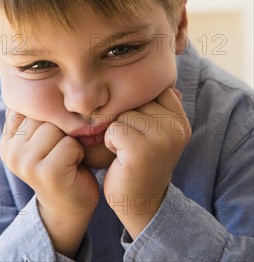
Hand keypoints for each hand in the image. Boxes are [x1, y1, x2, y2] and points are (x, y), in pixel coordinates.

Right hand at [0, 110, 98, 256]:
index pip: (31, 105)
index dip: (49, 116)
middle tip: (61, 148)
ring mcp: (25, 163)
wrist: (69, 206)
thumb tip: (28, 78)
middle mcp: (10, 150)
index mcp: (8, 138)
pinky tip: (73, 166)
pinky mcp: (46, 173)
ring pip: (57, 127)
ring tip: (67, 156)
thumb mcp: (41, 135)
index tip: (53, 135)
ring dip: (70, 139)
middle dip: (61, 127)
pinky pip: (69, 145)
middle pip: (45, 114)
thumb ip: (32, 115)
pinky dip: (78, 152)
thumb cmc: (60, 163)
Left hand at [103, 88, 190, 238]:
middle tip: (133, 144)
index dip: (137, 106)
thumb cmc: (141, 163)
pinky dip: (109, 142)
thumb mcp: (157, 133)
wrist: (140, 205)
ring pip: (123, 113)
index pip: (152, 89)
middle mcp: (176, 128)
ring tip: (127, 151)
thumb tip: (172, 85)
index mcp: (180, 120)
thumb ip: (161, 109)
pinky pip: (114, 128)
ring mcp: (161, 139)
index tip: (141, 131)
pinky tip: (120, 158)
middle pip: (135, 100)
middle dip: (126, 119)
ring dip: (117, 131)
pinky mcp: (142, 151)